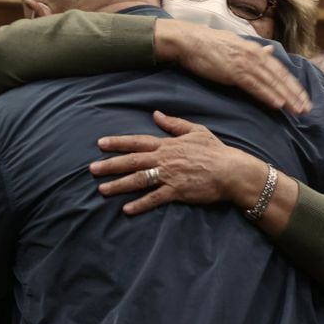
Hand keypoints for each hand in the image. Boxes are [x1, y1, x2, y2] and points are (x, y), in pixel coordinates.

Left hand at [89, 111, 266, 214]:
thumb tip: (156, 114)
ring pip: (139, 180)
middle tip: (92, 169)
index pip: (137, 141)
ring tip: (102, 190)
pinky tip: (126, 209)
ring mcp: (169, 176)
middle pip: (132, 161)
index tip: (100, 143)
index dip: (118, 142)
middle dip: (110, 165)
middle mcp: (164, 159)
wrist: (231, 171)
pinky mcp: (177, 191)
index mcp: (167, 144)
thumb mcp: (195, 131)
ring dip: (119, 185)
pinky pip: (154, 198)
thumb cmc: (215, 151)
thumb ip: (174, 124)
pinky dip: (140, 204)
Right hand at [154, 19, 310, 115]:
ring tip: (297, 110)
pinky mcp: (234, 72)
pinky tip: (278, 104)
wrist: (189, 40)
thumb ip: (254, 50)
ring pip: (271, 83)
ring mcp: (245, 63)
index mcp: (255, 50)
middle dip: (295, 94)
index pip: (280, 70)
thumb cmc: (209, 45)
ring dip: (286, 98)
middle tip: (306, 110)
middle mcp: (254, 55)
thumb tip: (269, 51)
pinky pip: (255, 86)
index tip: (303, 98)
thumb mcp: (237, 44)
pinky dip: (268, 95)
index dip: (293, 85)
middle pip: (280, 77)